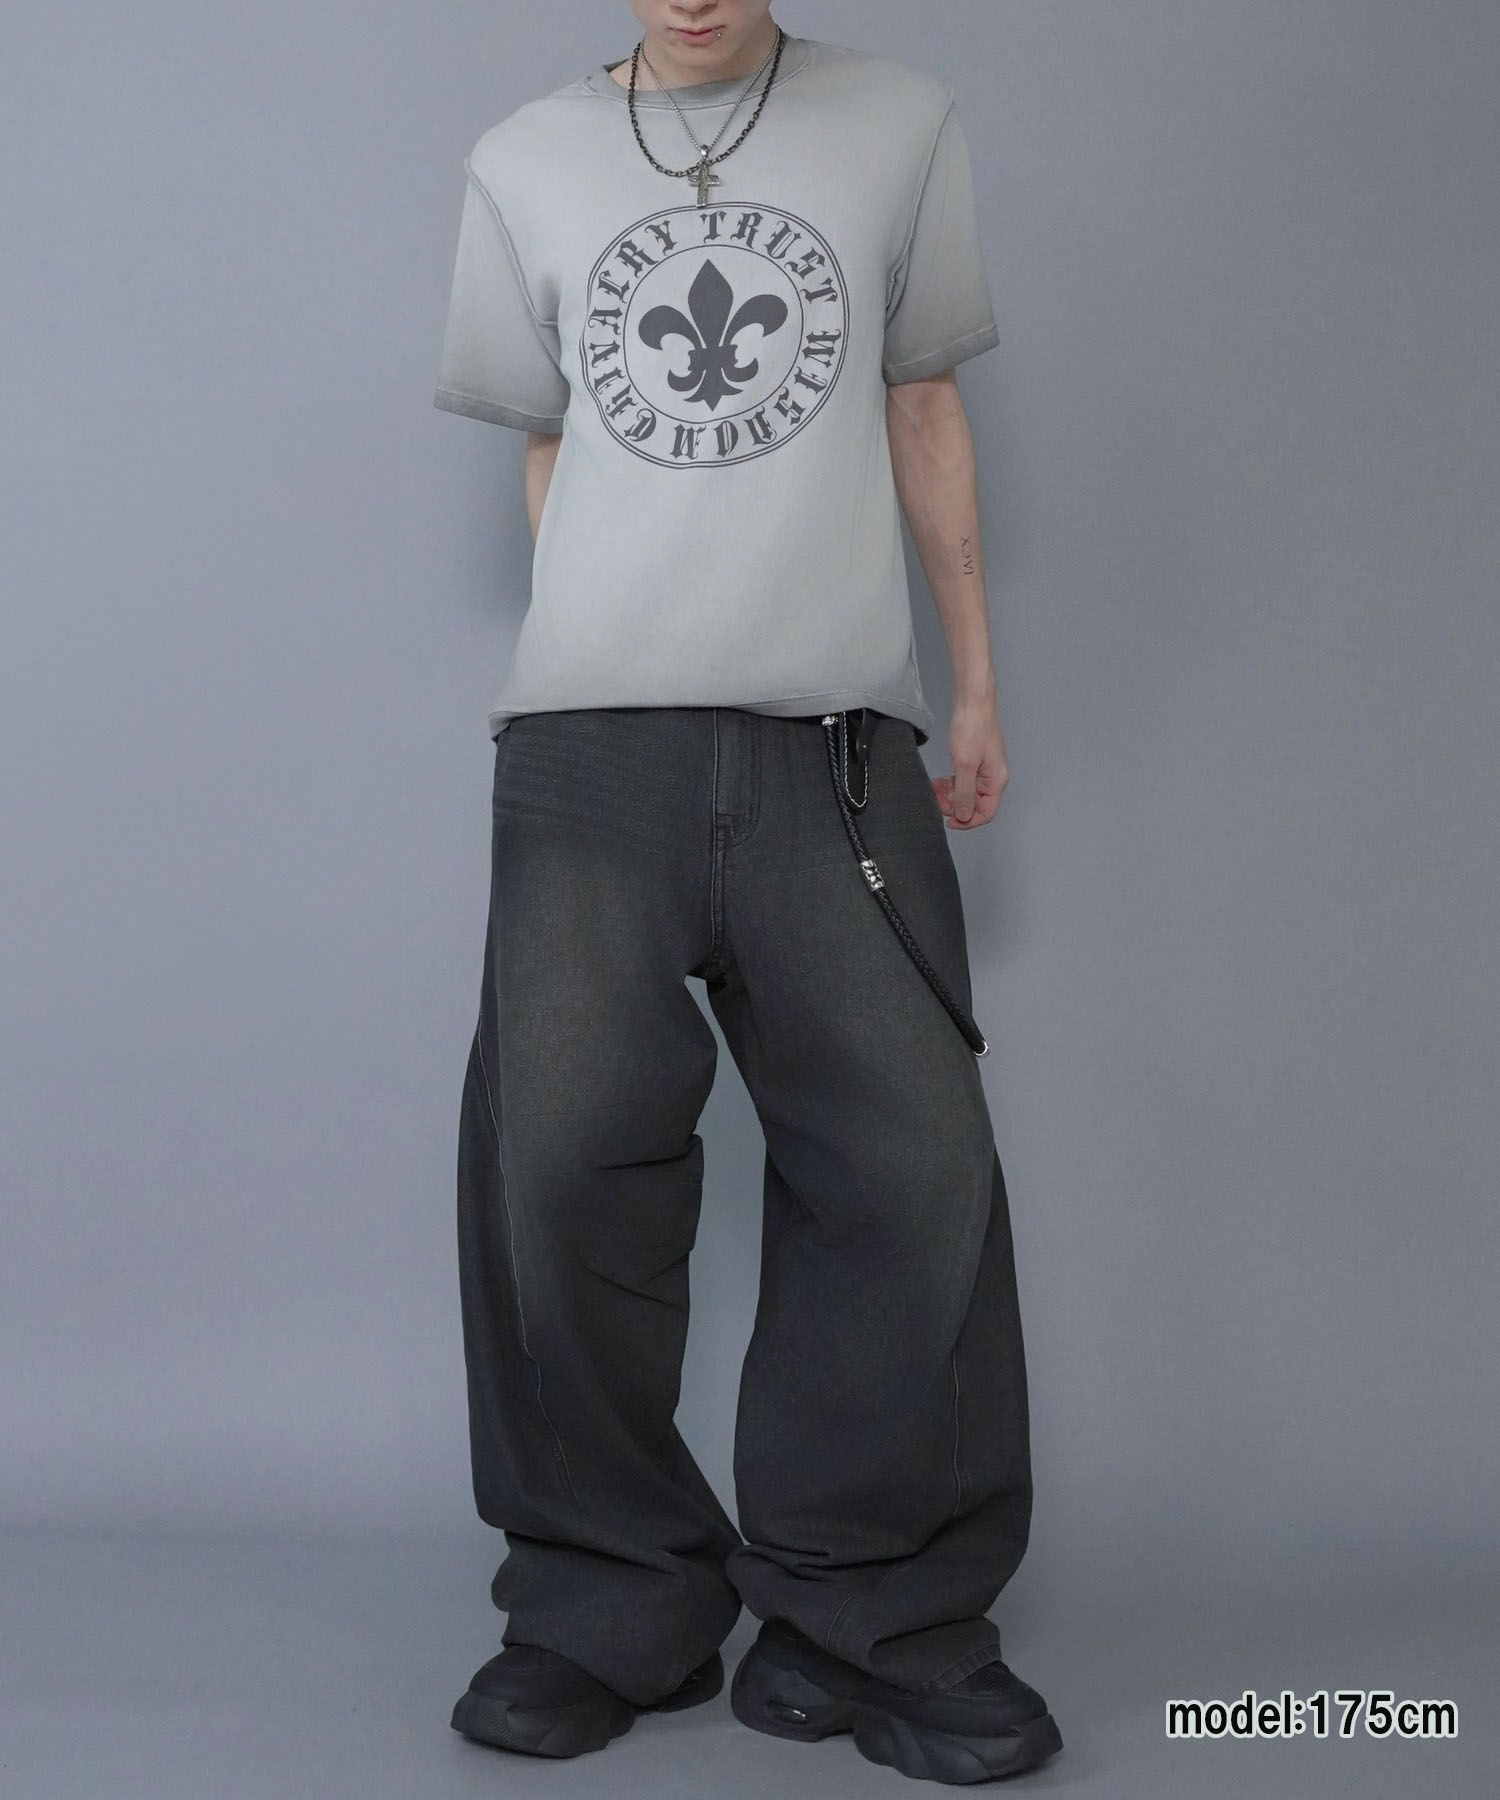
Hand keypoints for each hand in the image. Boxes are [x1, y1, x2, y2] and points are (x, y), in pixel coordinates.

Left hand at [932, 698, 1008, 828]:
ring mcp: (985, 769)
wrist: (972, 701)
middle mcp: (994, 777)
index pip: (985, 813)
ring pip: (967, 793)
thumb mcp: (965, 765)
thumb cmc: (972, 728)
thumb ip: (965, 793)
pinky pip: (964, 781)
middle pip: (975, 804)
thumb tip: (964, 816)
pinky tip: (940, 780)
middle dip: (954, 804)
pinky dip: (951, 784)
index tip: (947, 820)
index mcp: (996, 781)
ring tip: (934, 786)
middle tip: (936, 797)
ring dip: (950, 794)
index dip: (966, 821)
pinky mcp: (976, 761)